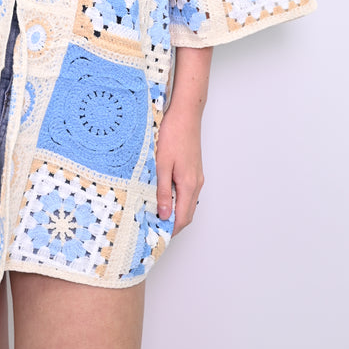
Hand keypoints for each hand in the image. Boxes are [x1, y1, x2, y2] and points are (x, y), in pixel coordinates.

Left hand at [155, 106, 204, 235]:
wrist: (185, 113)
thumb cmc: (173, 134)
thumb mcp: (161, 164)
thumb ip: (162, 191)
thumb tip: (164, 215)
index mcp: (189, 184)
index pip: (182, 218)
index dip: (170, 230)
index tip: (155, 235)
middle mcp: (196, 183)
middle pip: (186, 213)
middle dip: (172, 224)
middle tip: (152, 226)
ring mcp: (196, 176)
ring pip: (187, 203)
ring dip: (174, 211)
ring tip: (154, 212)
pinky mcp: (193, 169)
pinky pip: (187, 192)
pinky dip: (176, 199)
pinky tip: (162, 194)